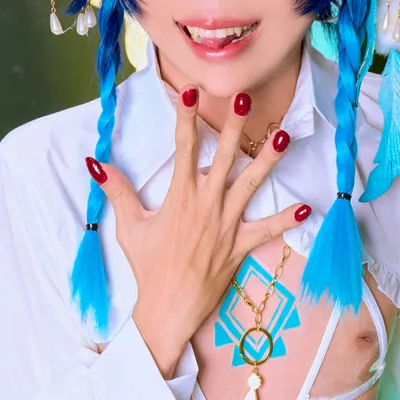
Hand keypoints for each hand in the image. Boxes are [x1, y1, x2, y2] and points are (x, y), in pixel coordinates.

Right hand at [91, 93, 307, 375]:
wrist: (168, 308)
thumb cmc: (148, 268)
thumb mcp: (129, 227)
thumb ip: (117, 191)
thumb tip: (95, 162)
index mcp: (179, 197)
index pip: (183, 148)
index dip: (185, 118)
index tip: (190, 91)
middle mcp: (206, 205)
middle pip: (224, 157)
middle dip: (235, 126)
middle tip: (246, 98)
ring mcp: (226, 225)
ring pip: (251, 185)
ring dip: (269, 160)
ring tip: (284, 135)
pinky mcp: (240, 246)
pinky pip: (267, 231)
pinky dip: (286, 220)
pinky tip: (304, 207)